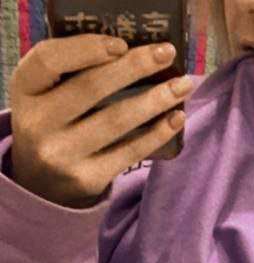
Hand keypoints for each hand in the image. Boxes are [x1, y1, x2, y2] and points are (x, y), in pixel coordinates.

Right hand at [8, 35, 195, 207]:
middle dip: (135, 66)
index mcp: (24, 90)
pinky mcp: (87, 179)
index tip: (121, 44)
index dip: (87, 48)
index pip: (50, 59)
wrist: (40, 182)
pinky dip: (157, 133)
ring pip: (117, 119)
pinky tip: (176, 118)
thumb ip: (70, 71)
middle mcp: (38, 124)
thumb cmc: (52, 122)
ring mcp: (63, 155)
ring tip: (183, 85)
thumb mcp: (44, 93)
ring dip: (157, 99)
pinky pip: (130, 151)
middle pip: (92, 87)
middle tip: (167, 54)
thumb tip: (130, 52)